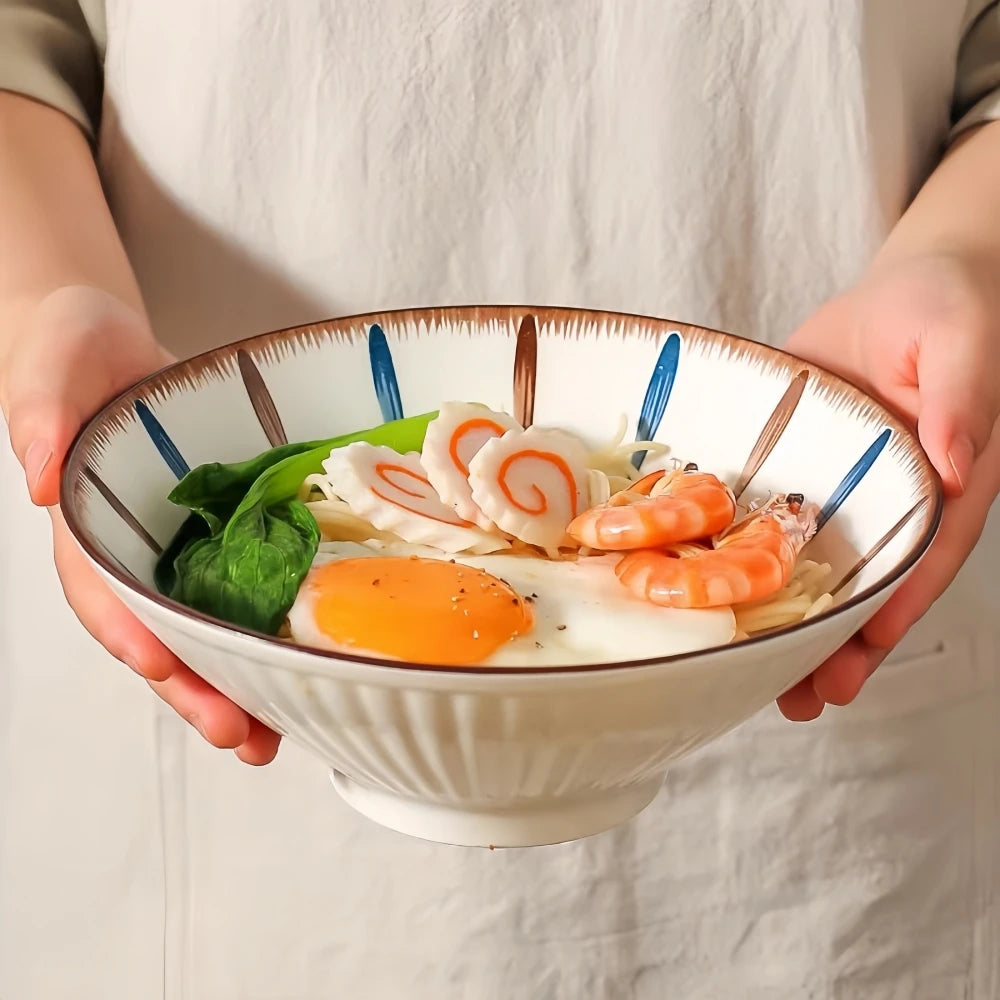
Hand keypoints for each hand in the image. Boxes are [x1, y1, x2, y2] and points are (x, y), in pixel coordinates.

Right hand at [1, 285, 280, 762]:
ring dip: (237, 681)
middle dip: (196, 689)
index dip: (129, 632)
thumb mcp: (50, 371)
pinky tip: (302, 661)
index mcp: (86, 525)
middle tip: (241, 737)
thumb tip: (41, 478)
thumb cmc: (69, 352)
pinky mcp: (220, 530)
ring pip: (204, 626)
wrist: (112, 344)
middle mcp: (134, 549)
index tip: (164, 668)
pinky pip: (243, 583)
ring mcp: (179, 546)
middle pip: (159, 633)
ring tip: (277, 733)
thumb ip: (39, 414)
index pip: (101, 591)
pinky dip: (267, 625)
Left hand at [777, 251, 999, 720]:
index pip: (921, 561)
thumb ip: (961, 402)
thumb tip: (953, 466)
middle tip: (805, 701)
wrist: (899, 289)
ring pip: (812, 569)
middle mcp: (885, 505)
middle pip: (864, 587)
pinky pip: (765, 518)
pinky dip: (740, 557)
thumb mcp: (960, 343)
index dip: (894, 609)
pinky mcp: (792, 472)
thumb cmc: (946, 308)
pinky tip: (707, 592)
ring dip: (787, 622)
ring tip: (755, 678)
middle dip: (838, 645)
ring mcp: (835, 494)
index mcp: (938, 488)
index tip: (864, 654)